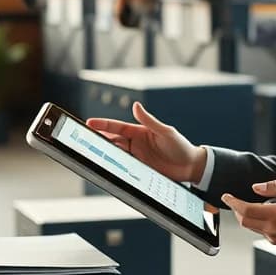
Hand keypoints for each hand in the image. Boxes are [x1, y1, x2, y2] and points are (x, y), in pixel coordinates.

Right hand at [87, 102, 206, 182]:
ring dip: (105, 152)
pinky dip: (114, 165)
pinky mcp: (139, 169)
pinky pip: (124, 166)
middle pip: (113, 140)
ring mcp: (137, 156)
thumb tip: (135, 105)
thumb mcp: (165, 132)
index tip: (89, 122)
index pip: (118, 127)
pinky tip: (106, 165)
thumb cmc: (180, 146)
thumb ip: (149, 120)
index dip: (103, 125)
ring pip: (116, 153)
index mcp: (140, 132)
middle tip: (84, 138)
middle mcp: (136, 143)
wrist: (191, 166)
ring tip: (91, 152)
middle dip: (99, 138)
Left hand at [222, 180, 275, 245]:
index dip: (233, 203)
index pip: (247, 210)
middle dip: (235, 209)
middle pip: (243, 221)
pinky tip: (263, 213)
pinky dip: (255, 221)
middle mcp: (274, 228)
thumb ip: (275, 187)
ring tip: (248, 204)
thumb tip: (256, 187)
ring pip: (250, 227)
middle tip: (234, 200)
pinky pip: (259, 231)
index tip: (226, 196)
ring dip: (245, 215)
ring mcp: (274, 237)